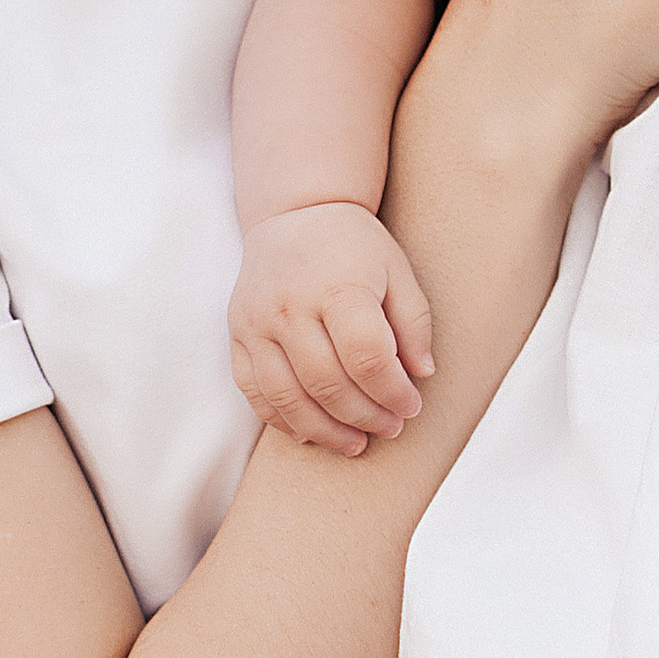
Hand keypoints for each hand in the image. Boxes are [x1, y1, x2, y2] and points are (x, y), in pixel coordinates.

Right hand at [229, 204, 436, 457]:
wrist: (296, 213)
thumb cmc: (355, 247)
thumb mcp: (398, 272)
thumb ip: (414, 323)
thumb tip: (421, 375)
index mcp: (338, 287)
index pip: (367, 357)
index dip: (393, 392)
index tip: (411, 406)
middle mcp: (291, 306)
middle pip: (328, 383)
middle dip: (365, 417)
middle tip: (390, 429)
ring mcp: (257, 322)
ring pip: (287, 397)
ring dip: (325, 430)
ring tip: (355, 443)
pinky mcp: (237, 333)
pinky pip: (254, 391)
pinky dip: (282, 420)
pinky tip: (311, 432)